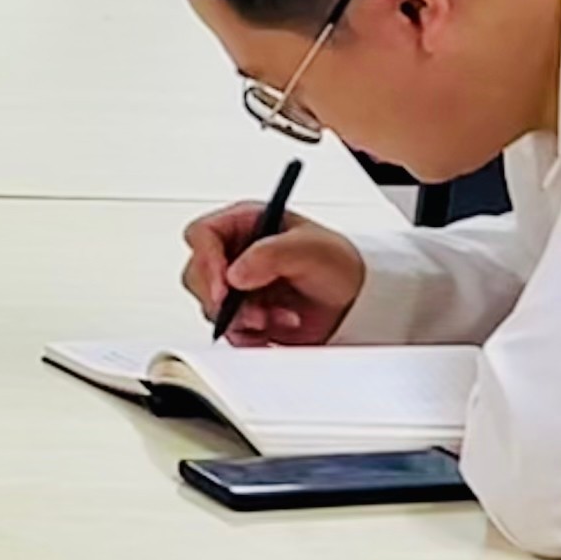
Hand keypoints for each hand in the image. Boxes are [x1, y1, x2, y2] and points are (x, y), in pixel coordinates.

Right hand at [182, 204, 367, 346]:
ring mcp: (239, 287)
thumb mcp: (309, 248)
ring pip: (211, 305)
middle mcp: (236, 254)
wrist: (361, 303)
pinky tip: (276, 328)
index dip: (206, 259)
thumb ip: (269, 255)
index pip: (203, 235)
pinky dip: (250, 335)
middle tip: (251, 310)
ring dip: (242, 318)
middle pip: (199, 274)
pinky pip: (229, 329)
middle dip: (223, 298)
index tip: (224, 285)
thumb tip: (234, 273)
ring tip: (275, 318)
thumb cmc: (340, 264)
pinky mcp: (246, 315)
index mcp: (246, 224)